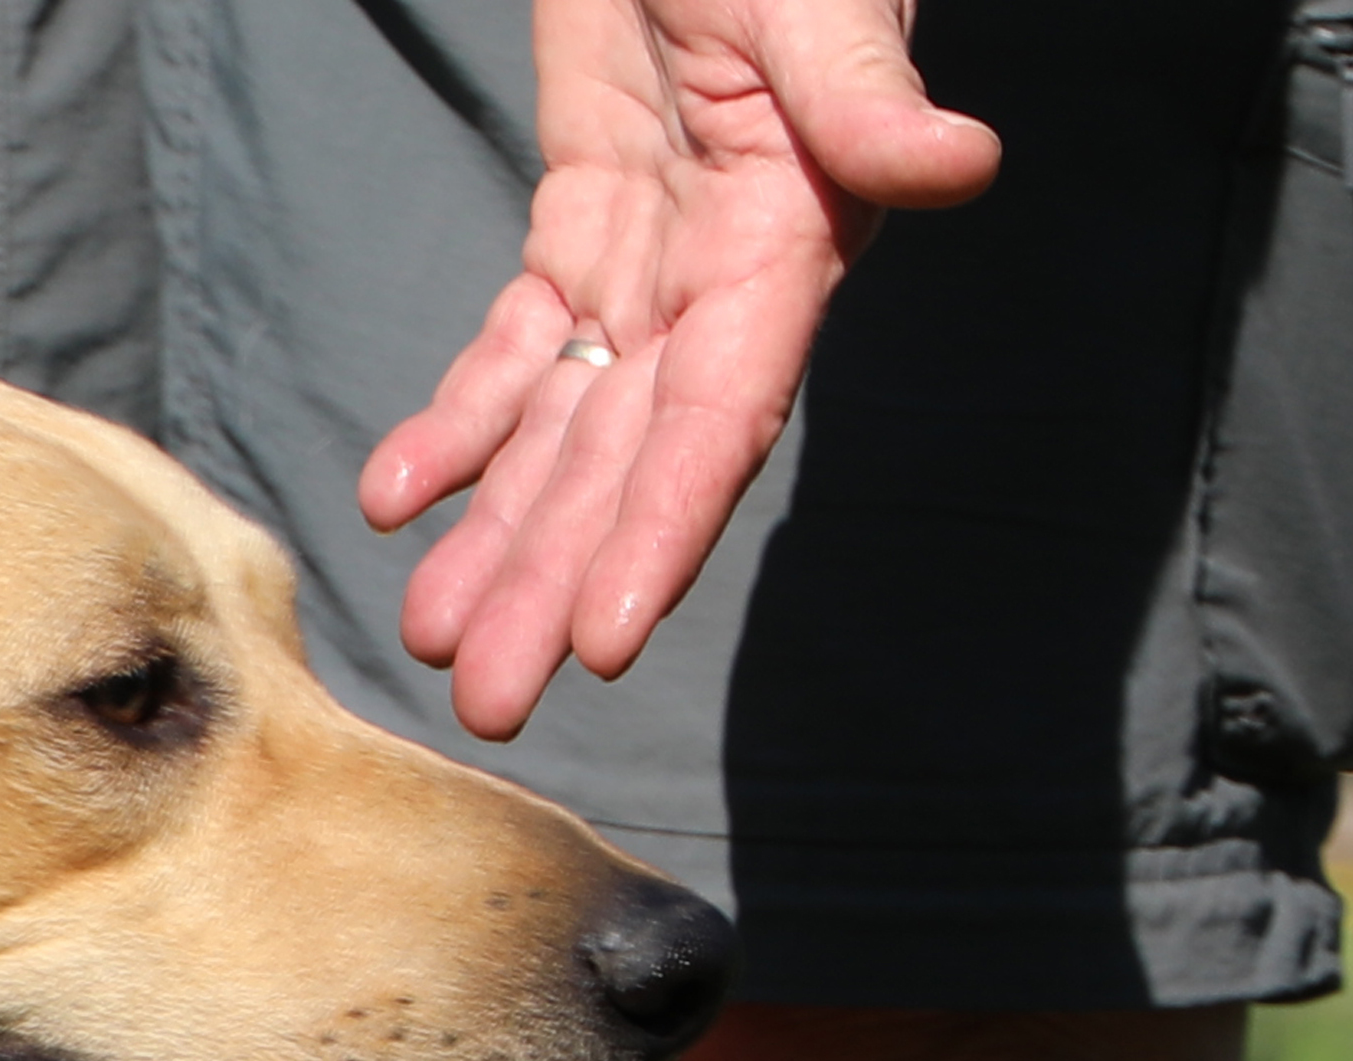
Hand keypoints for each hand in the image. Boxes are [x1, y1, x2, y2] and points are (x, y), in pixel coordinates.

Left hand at [355, 0, 1000, 739]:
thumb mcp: (820, 0)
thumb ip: (864, 94)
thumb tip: (954, 165)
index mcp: (786, 245)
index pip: (721, 417)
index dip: (662, 529)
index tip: (605, 641)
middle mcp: (722, 280)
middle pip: (628, 461)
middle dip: (557, 582)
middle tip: (487, 699)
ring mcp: (652, 258)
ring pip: (565, 430)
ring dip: (500, 539)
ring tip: (433, 642)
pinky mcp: (587, 219)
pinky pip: (519, 347)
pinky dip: (459, 423)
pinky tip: (398, 499)